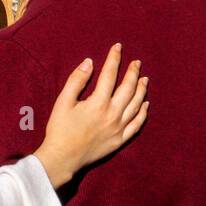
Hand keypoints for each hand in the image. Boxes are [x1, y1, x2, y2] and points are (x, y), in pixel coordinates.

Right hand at [35, 43, 148, 187]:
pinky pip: (137, 123)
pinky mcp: (120, 139)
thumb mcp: (63, 102)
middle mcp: (113, 113)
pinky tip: (145, 103)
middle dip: (132, 72)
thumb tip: (89, 62)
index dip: (114, 59)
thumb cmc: (59, 129)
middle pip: (128, 87)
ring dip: (141, 89)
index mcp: (98, 102)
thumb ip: (77, 80)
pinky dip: (143, 112)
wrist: (63, 157)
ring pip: (136, 104)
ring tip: (144, 78)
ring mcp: (119, 127)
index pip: (110, 75)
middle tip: (136, 62)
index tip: (118, 47)